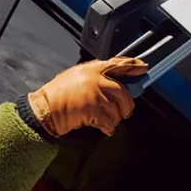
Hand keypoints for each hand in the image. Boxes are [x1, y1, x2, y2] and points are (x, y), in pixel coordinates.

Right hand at [26, 57, 146, 137]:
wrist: (46, 108)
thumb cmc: (57, 94)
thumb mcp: (75, 76)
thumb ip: (94, 76)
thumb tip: (113, 85)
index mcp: (92, 68)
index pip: (117, 63)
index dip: (133, 65)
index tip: (143, 68)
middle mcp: (96, 79)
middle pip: (123, 92)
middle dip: (126, 105)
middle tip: (125, 111)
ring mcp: (96, 94)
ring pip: (117, 109)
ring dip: (114, 118)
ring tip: (105, 120)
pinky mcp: (94, 109)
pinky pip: (110, 121)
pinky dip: (108, 127)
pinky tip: (104, 127)